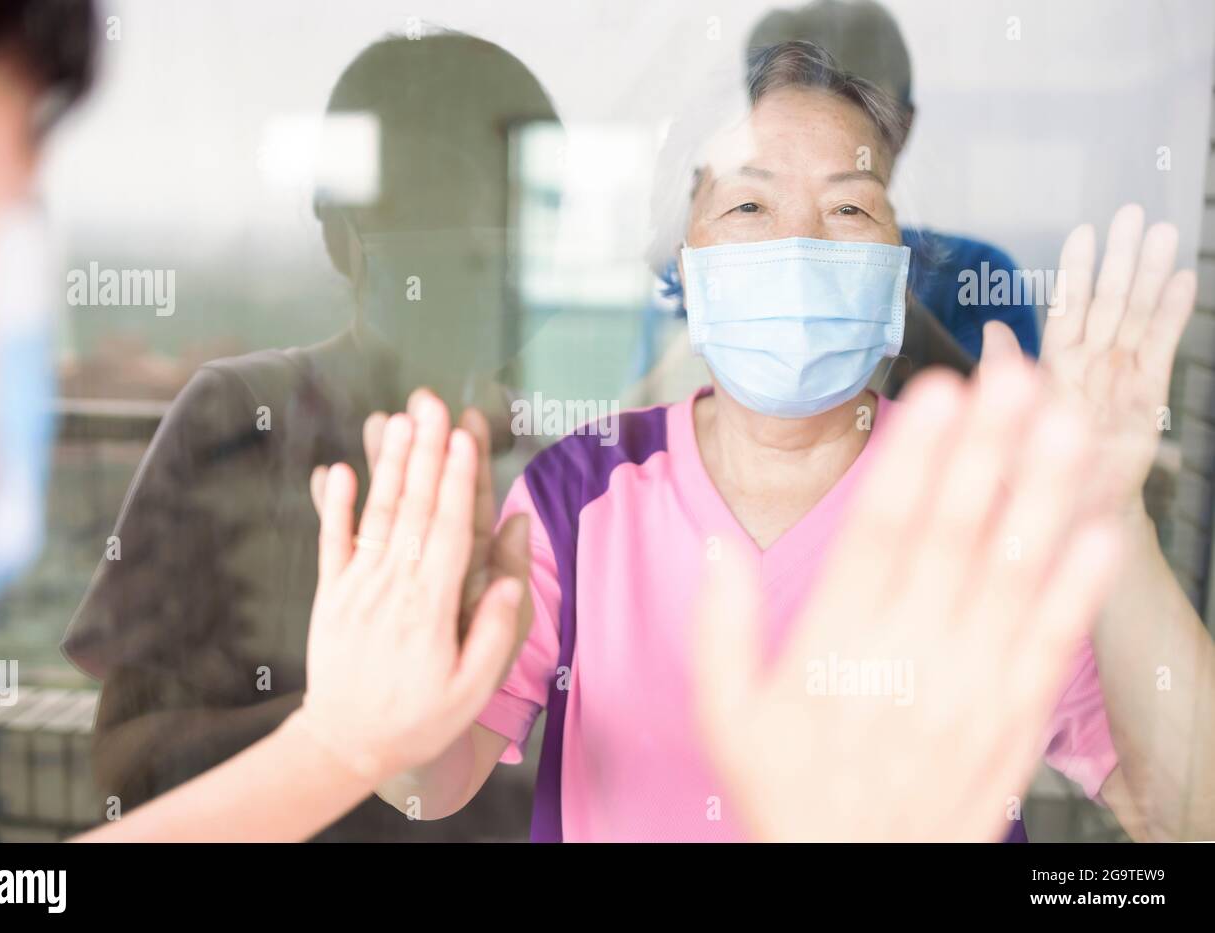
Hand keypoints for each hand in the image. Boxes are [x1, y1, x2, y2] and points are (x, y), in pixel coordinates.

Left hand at [291, 393, 526, 780]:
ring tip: (399, 421)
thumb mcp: (469, 692)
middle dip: (425, 453)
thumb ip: (491, 633)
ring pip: (378, 515)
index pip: (448, 531)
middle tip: (432, 405)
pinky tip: (339, 469)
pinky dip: (335, 506)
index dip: (457, 481)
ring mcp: (357, 588)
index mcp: (430, 608)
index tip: (463, 437)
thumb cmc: (416, 721)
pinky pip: (332, 543)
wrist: (342, 744)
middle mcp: (392, 588)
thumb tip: (507, 577)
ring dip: (390, 465)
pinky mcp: (330, 595)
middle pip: (414, 508)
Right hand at [693, 357, 1122, 840]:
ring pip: (1013, 574)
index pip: (881, 531)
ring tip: (1066, 423)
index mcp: (836, 645)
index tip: (939, 392)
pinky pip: (1050, 644)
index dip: (914, 457)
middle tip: (1017, 374)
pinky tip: (1098, 530)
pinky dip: (1078, 587)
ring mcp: (968, 685)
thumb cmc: (790, 792)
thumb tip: (717, 547)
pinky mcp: (1010, 719)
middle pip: (956, 533)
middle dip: (988, 446)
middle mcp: (909, 654)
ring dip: (1043, 494)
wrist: (857, 880)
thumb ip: (719, 628)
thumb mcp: (725, 715)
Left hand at [982, 204, 1195, 511]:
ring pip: (1136, 316)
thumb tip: (992, 326)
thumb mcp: (1003, 421)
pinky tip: (1182, 282)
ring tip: (1163, 234)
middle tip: (1132, 212)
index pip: (1067, 309)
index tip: (1085, 232)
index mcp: (1053, 367)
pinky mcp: (1147, 398)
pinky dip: (1172, 316)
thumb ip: (1003, 371)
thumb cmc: (1027, 472)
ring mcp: (1121, 378)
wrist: (1068, 516)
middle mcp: (1090, 366)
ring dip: (1151, 275)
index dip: (1077, 272)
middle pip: (1108, 301)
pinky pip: (1161, 349)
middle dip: (1120, 258)